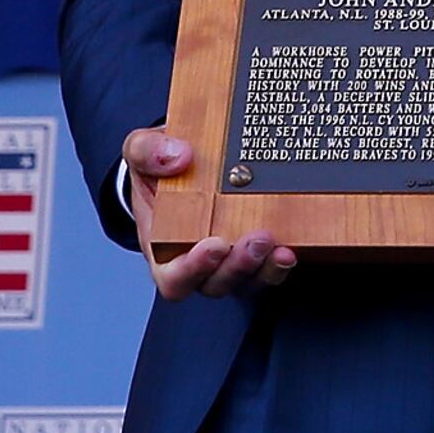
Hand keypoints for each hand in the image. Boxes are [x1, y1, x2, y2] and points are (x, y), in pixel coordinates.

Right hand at [125, 126, 298, 301]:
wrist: (184, 159)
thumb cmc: (158, 167)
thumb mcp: (141, 150)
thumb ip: (147, 152)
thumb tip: (177, 157)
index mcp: (164, 247)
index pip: (174, 278)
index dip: (193, 270)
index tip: (214, 245)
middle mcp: (198, 261)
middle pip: (217, 283)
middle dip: (239, 266)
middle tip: (257, 239)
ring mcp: (229, 258)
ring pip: (248, 281)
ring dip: (265, 268)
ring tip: (279, 246)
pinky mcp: (255, 250)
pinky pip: (269, 267)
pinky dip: (281, 261)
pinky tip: (292, 243)